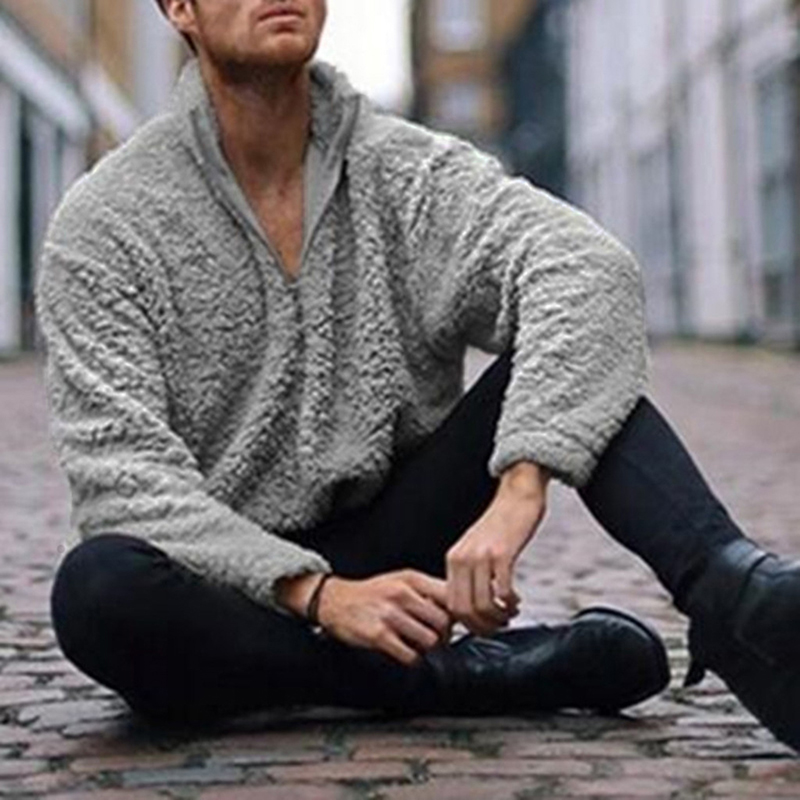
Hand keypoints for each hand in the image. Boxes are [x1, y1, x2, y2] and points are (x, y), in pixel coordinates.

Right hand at [315, 569, 453, 666]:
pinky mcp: (379, 635)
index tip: (457, 620)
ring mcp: (390, 615)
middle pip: (443, 621)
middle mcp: (402, 594)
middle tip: (439, 638)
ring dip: (428, 648)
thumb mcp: (401, 581)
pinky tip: (406, 651)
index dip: (458, 612)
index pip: (449, 595)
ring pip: (430, 640)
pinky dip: (412, 658)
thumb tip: (456, 606)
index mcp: (412, 579)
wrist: (335, 600)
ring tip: (420, 644)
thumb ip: (428, 590)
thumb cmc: (372, 592)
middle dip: (445, 634)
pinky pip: (410, 655)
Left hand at [445, 462, 548, 636]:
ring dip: (498, 618)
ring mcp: (481, 556)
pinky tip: (516, 601)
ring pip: (481, 605)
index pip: (450, 604)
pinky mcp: (502, 553)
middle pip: (463, 609)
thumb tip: (473, 606)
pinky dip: (510, 604)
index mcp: (453, 559)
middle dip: (482, 626)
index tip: (482, 628)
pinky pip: (502, 592)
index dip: (467, 623)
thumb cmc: (502, 524)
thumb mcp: (475, 548)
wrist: (517, 495)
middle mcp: (462, 558)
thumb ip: (470, 572)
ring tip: (510, 614)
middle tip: (498, 627)